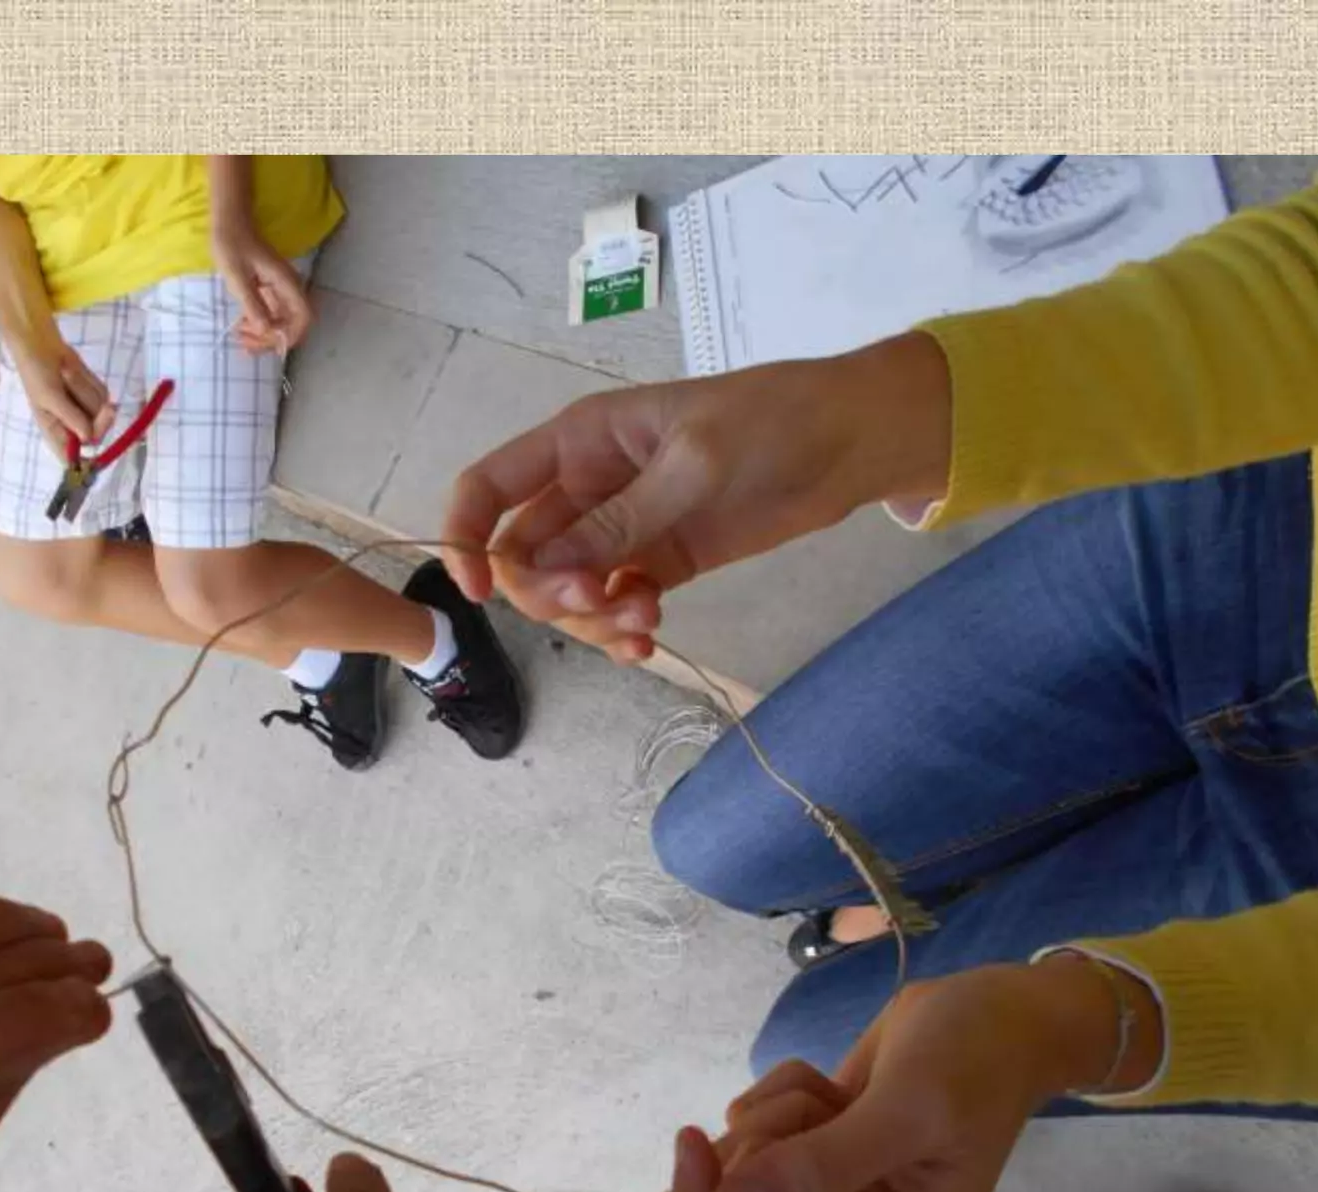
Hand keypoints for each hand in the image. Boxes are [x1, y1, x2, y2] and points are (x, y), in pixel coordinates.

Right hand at [7, 332, 116, 460]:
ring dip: (86, 389)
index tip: (101, 457)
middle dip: (100, 418)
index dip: (85, 463)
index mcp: (56, 433)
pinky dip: (91, 381)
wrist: (40, 345)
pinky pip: (103, 393)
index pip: (72, 458)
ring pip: (101, 410)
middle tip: (108, 407)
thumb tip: (89, 437)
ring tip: (66, 373)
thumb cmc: (36, 374)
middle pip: (96, 433)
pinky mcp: (94, 395)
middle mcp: (72, 426)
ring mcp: (85, 411)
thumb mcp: (49, 396)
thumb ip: (70, 417)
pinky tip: (74, 370)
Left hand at [211, 223, 313, 356]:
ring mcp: (281, 289)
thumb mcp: (238, 277)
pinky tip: (243, 328)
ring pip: (281, 320)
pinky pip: (272, 312)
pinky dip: (260, 323)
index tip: (270, 345)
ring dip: (265, 334)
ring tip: (241, 339)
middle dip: (272, 338)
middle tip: (246, 345)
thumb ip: (253, 304)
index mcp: (286, 283)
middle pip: (293, 323)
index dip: (291, 335)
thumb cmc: (232, 244)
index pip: (303, 316)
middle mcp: (289, 287)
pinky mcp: (271, 289)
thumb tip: (266, 330)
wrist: (229, 222)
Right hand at [443, 332, 952, 662]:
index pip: (490, 486)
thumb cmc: (771, 423)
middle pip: (526, 556)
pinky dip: (622, 629)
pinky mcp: (662, 562)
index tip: (479, 593)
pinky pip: (614, 604)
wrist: (850, 442)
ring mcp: (625, 528)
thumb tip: (545, 569)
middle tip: (604, 604)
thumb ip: (621, 519)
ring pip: (569, 590)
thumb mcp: (694, 464)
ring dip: (592, 618)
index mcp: (580, 442)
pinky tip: (650, 641)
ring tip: (647, 623)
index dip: (467, 537)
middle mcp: (589, 486)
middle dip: (551, 592)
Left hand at [669, 959, 1158, 1191]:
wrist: (999, 1012)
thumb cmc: (973, 1062)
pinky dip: (774, 1100)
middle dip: (745, 1164)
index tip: (691, 1148)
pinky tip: (827, 1082)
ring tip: (830, 1093)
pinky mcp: (814, 1161)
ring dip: (768, 1121)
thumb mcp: (908, 1110)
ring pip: (737, 1182)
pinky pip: (750, 1139)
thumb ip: (821, 1167)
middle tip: (792, 1106)